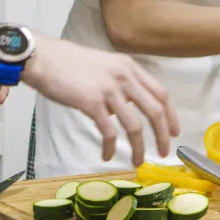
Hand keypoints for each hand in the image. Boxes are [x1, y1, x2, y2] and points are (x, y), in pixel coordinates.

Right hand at [23, 36, 179, 165]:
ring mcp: (109, 90)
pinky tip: (107, 155)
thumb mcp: (105, 64)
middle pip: (155, 111)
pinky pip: (109, 132)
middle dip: (162, 135)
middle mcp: (124, 77)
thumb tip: (128, 105)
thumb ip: (121, 81)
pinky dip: (111, 148)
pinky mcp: (92, 103)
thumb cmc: (70, 63)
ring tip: (138, 161)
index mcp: (129, 67)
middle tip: (163, 152)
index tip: (174, 132)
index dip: (171, 115)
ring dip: (139, 148)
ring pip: (135, 126)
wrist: (45, 58)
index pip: (161, 93)